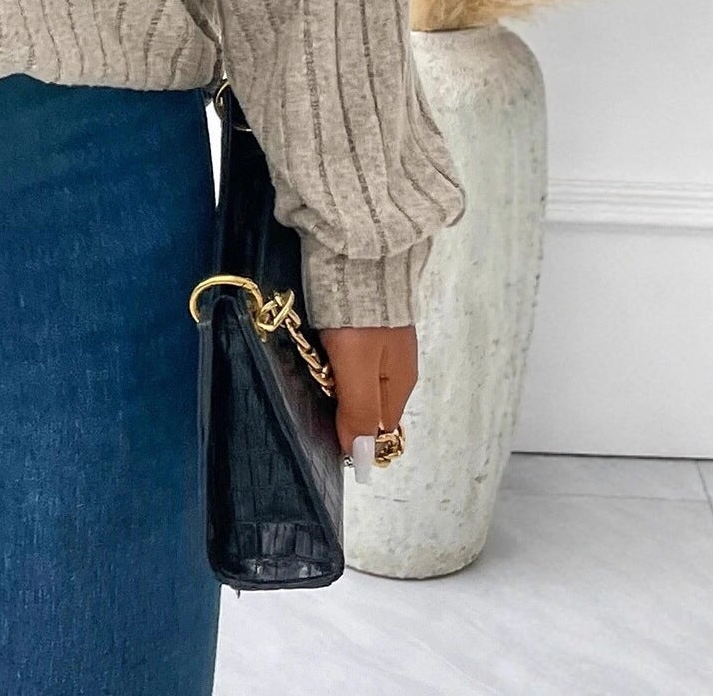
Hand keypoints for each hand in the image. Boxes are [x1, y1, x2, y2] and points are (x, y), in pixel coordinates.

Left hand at [319, 325, 416, 460]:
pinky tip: (315, 348)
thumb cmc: (358, 314)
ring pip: (355, 379)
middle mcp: (395, 367)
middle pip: (366, 404)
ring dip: (333, 381)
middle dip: (340, 406)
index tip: (323, 430)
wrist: (356, 252)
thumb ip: (359, 410)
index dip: (351, 434)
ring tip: (311, 368)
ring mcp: (382, 343)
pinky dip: (331, 357)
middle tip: (313, 394)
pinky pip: (348, 354)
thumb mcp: (357, 367)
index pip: (378, 429)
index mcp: (401, 383)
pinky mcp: (365, 323)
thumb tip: (363, 460)